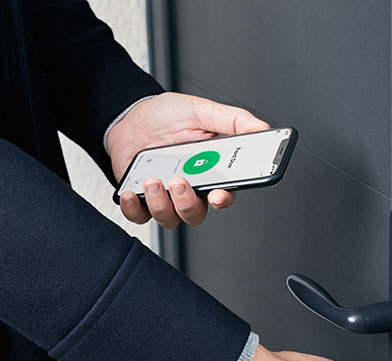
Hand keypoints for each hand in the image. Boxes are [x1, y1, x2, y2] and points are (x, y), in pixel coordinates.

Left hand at [106, 92, 268, 228]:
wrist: (130, 116)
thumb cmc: (167, 116)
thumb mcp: (201, 111)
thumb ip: (232, 120)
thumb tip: (262, 127)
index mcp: (210, 171)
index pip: (224, 194)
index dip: (223, 199)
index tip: (218, 194)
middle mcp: (189, 189)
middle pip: (196, 213)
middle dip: (188, 203)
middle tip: (179, 182)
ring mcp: (164, 196)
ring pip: (169, 218)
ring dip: (161, 203)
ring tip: (152, 179)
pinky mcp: (140, 200)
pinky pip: (139, 216)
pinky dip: (134, 209)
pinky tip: (130, 193)